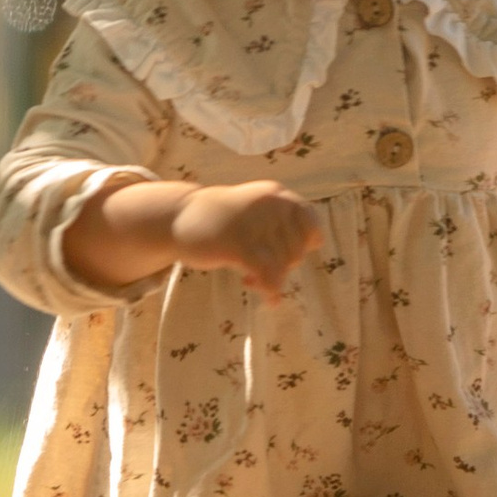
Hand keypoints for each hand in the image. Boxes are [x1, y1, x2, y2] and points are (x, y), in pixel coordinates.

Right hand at [162, 181, 322, 298]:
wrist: (178, 216)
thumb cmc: (222, 218)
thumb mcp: (257, 209)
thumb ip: (284, 220)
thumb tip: (317, 242)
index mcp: (275, 195)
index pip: (311, 223)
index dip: (304, 244)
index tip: (286, 254)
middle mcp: (268, 205)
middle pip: (296, 250)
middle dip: (284, 266)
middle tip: (260, 272)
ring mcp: (252, 224)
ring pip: (282, 265)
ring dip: (273, 280)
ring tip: (253, 281)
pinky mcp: (237, 244)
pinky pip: (268, 275)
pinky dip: (272, 291)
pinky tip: (270, 301)